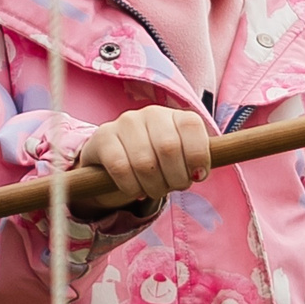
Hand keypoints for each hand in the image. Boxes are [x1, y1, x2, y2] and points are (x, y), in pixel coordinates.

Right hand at [76, 108, 210, 208]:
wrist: (114, 158)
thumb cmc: (157, 161)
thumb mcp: (181, 158)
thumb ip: (197, 161)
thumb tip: (202, 172)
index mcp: (175, 115)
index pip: (193, 126)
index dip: (198, 156)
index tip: (198, 176)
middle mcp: (151, 114)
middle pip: (169, 148)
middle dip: (175, 178)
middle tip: (174, 187)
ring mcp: (125, 123)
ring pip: (144, 162)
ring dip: (153, 186)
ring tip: (154, 190)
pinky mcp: (103, 138)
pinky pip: (120, 169)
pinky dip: (132, 187)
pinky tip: (135, 189)